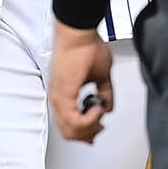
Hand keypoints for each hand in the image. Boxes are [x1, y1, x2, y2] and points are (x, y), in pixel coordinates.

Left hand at [49, 25, 113, 142]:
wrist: (79, 34)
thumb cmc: (86, 46)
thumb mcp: (101, 75)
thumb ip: (105, 92)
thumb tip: (108, 105)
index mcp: (64, 93)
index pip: (68, 124)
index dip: (84, 132)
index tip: (98, 129)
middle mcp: (58, 97)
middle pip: (69, 132)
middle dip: (89, 135)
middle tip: (100, 128)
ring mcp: (59, 97)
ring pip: (70, 130)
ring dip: (89, 128)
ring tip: (100, 116)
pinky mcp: (63, 94)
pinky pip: (73, 120)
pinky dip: (89, 120)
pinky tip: (98, 110)